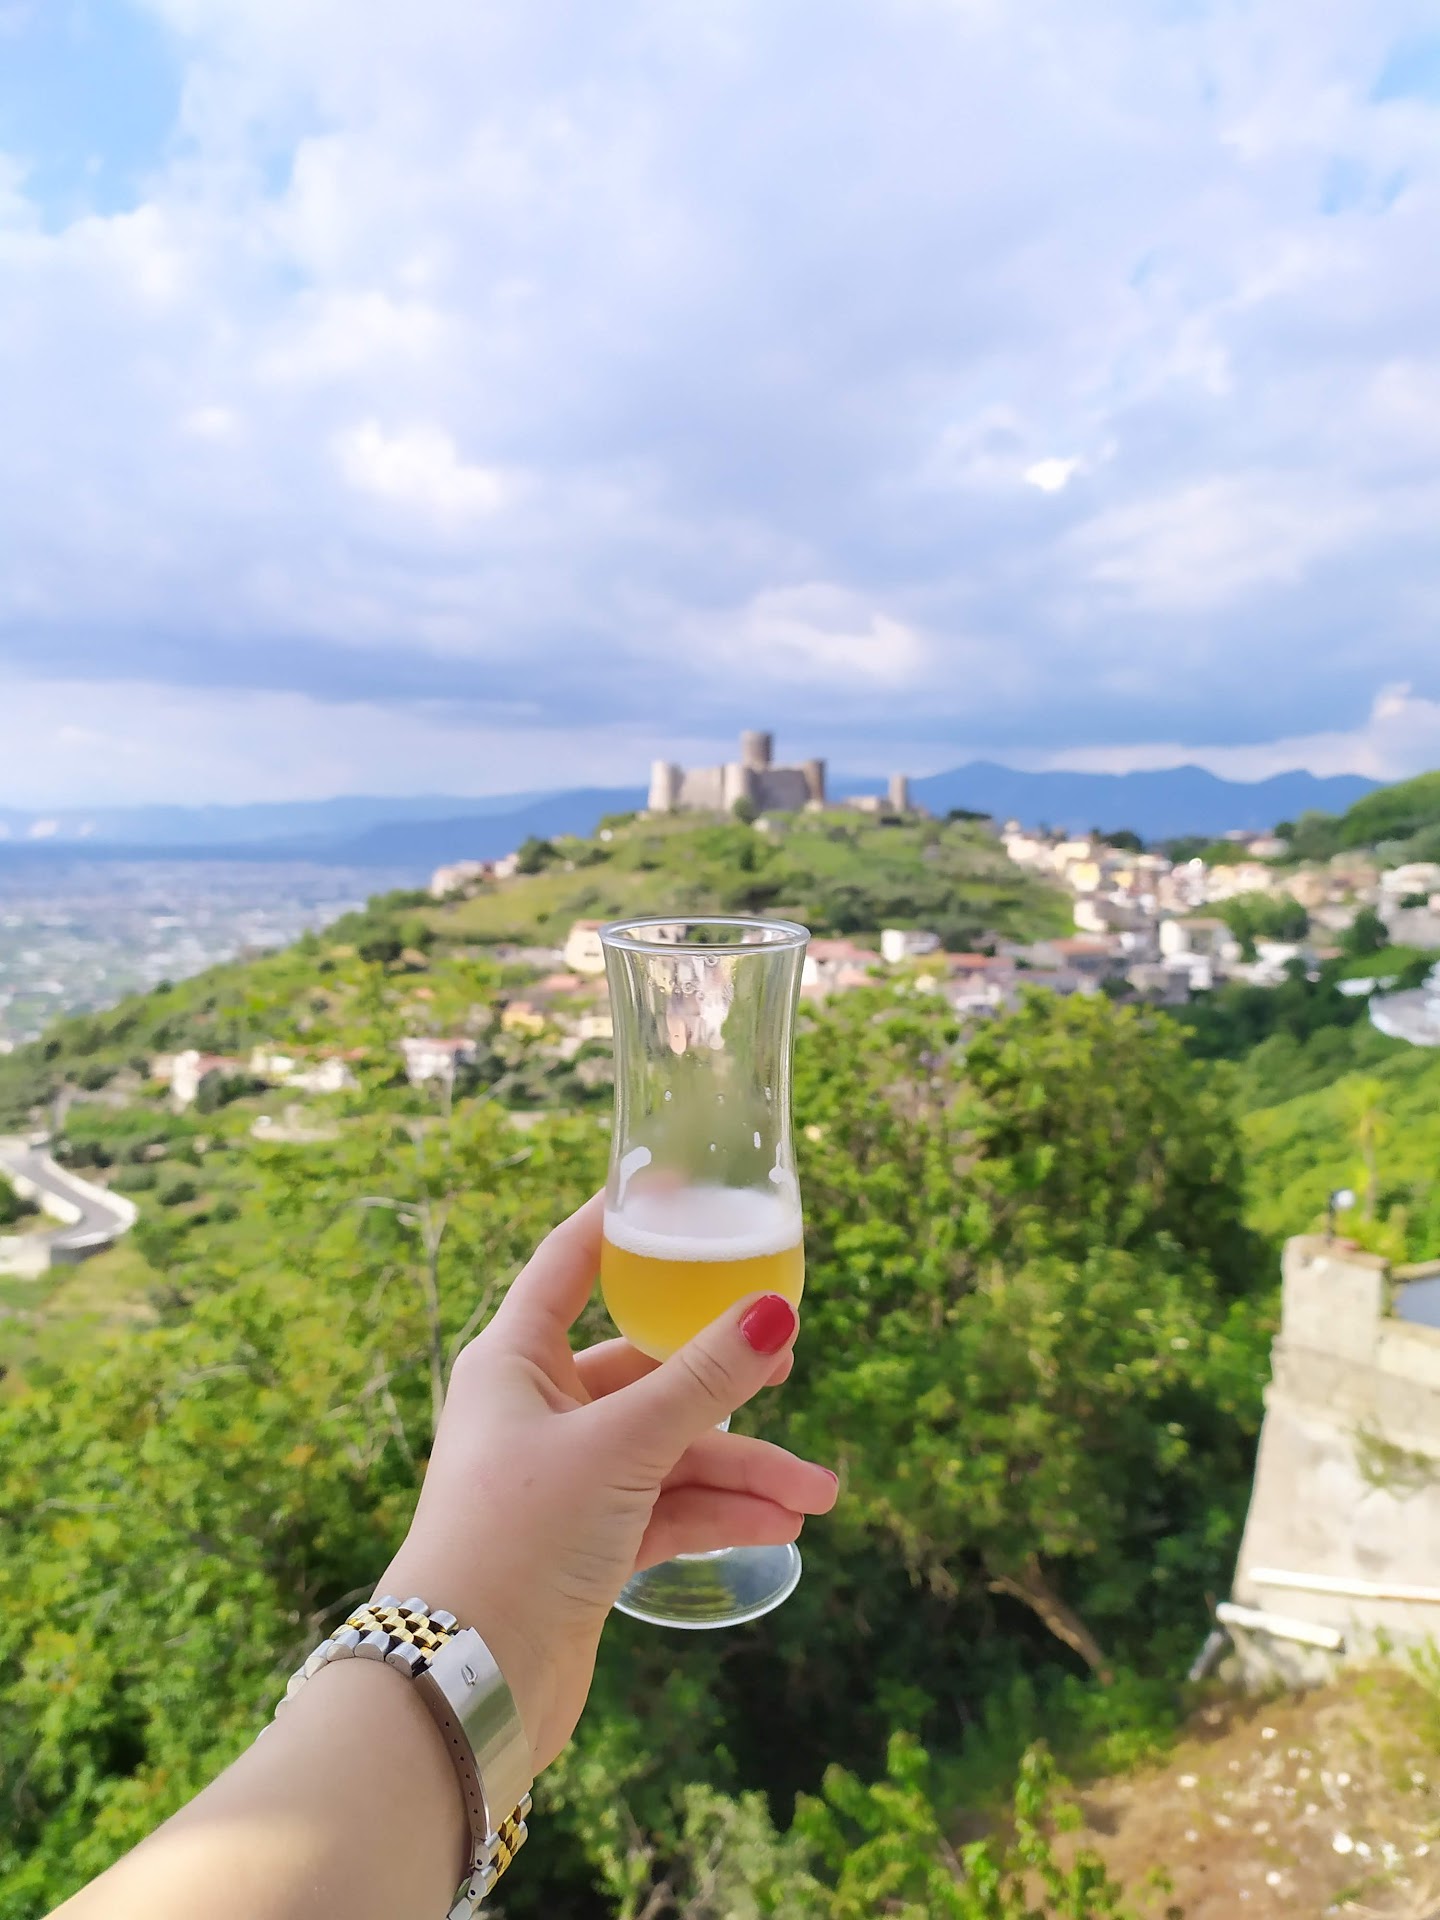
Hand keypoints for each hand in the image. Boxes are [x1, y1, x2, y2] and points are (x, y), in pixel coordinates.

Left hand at [377, 1193, 836, 1772]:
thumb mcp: (624, 1445)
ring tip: (817, 1495)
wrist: (468, 1681)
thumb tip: (775, 1310)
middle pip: (645, 1367)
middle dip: (723, 1376)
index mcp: (516, 1359)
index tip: (680, 1192)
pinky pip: (667, 1508)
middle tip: (788, 1359)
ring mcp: (564, 1478)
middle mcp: (537, 1409)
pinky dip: (719, 1514)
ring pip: (669, 1448)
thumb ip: (704, 1378)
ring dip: (742, 1468)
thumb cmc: (521, 1535)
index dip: (622, 1224)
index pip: (571, 1263)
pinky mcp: (587, 1543)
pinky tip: (779, 1525)